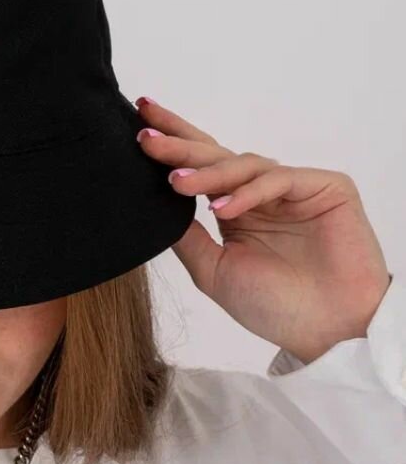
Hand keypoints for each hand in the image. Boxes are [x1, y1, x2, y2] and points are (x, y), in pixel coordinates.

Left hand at [134, 97, 390, 364]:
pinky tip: (221, 208)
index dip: (173, 148)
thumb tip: (152, 206)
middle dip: (180, 145)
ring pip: (244, 165)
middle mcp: (262, 194)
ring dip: (207, 173)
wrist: (326, 331)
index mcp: (236, 209)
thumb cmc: (274, 306)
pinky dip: (248, 192)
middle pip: (217, 156)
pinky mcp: (325, 187)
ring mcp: (293, 188)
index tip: (138, 132)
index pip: (201, 169)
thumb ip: (185, 237)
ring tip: (176, 182)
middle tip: (145, 136)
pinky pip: (278, 180)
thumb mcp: (213, 271)